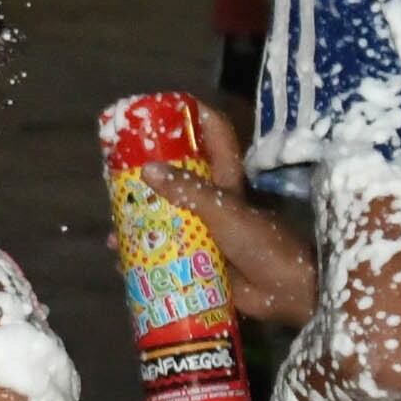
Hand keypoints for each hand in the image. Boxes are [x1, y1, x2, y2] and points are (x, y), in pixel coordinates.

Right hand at [134, 102, 316, 327]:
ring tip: (113, 227)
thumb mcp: (224, 211)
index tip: (165, 107)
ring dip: (140, 223)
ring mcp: (205, 232)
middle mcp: (214, 202)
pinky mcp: (198, 261)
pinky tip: (122, 262)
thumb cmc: (264, 243)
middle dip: (148, 176)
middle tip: (117, 173)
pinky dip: (144, 258)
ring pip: (166, 220)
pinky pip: (165, 256)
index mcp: (227, 181)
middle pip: (178, 179)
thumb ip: (187, 191)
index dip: (194, 117)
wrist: (286, 292)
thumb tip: (147, 170)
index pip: (215, 137)